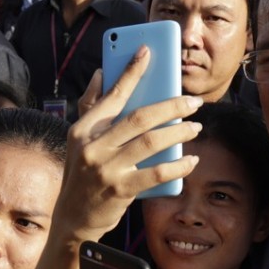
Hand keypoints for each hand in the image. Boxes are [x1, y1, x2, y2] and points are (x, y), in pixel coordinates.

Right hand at [58, 46, 202, 242]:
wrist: (73, 218)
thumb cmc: (82, 174)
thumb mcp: (79, 140)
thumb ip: (91, 106)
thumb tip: (102, 73)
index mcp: (83, 130)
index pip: (112, 95)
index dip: (131, 71)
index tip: (147, 51)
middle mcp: (93, 146)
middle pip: (139, 117)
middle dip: (171, 106)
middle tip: (193, 102)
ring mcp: (107, 169)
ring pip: (151, 142)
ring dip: (179, 132)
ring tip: (196, 126)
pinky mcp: (121, 189)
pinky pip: (157, 173)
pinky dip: (178, 166)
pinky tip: (191, 160)